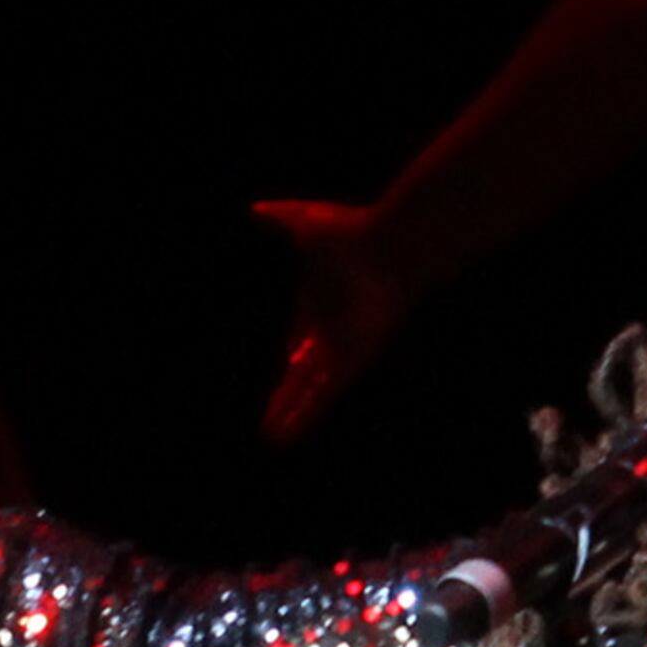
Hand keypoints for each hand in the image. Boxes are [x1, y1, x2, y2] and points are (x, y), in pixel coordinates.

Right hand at [253, 200, 414, 442]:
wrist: (394, 246)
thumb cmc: (354, 232)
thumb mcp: (304, 221)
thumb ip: (278, 217)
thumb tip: (252, 209)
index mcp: (317, 304)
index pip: (297, 339)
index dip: (287, 356)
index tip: (275, 368)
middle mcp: (329, 332)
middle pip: (302, 371)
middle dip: (286, 395)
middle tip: (268, 417)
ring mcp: (339, 349)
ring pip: (308, 390)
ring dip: (290, 413)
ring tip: (272, 437)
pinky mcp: (349, 361)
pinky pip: (321, 395)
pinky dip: (303, 415)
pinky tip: (284, 434)